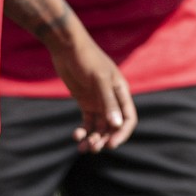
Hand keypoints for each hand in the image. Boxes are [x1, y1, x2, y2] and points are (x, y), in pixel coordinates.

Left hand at [49, 35, 136, 152]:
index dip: (122, 134)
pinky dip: (83, 131)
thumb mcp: (99, 80)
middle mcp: (112, 99)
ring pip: (100, 127)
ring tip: (82, 147)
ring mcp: (98, 101)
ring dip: (94, 138)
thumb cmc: (87, 59)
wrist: (67, 48)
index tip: (110, 145)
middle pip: (113, 127)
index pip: (128, 119)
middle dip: (105, 139)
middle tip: (93, 148)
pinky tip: (76, 136)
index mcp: (121, 92)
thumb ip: (108, 102)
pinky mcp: (85, 102)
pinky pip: (87, 122)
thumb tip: (116, 125)